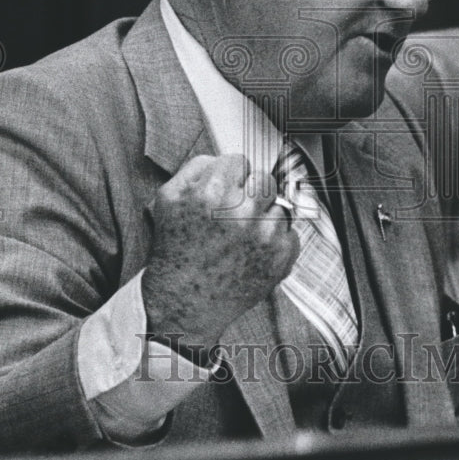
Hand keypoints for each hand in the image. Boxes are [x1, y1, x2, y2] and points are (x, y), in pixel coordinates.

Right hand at [141, 154, 298, 354]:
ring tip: (242, 236)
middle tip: (235, 213)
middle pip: (265, 179)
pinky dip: (275, 241)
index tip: (224, 192)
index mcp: (212, 192)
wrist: (183, 301)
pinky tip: (252, 252)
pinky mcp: (281, 257)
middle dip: (251, 193)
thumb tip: (225, 158)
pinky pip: (290, 232)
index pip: (239, 161)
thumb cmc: (175, 250)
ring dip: (265, 216)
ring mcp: (265, 235)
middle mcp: (242, 211)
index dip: (230, 177)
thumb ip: (196, 167)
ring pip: (280, 205)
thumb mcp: (168, 198)